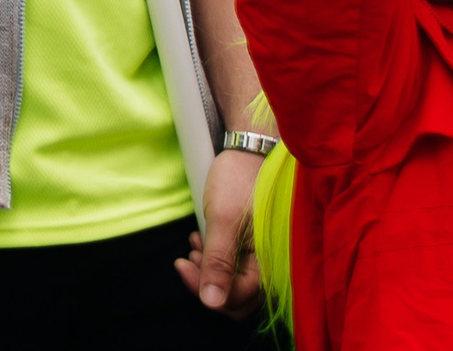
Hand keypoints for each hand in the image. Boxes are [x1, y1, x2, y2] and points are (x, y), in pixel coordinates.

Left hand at [174, 146, 263, 317]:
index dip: (207, 290)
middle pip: (238, 299)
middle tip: (188, 259)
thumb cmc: (239, 179)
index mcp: (269, 263)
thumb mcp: (223, 220)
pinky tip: (201, 240)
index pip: (238, 300)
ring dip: (210, 270)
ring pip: (235, 283)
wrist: (249, 149)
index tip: (183, 263)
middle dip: (208, 283)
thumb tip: (212, 303)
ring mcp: (262, 255)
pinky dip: (216, 258)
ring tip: (194, 245)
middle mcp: (270, 264)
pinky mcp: (254, 245)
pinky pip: (236, 266)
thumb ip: (219, 262)